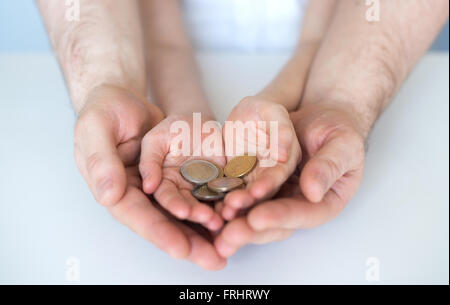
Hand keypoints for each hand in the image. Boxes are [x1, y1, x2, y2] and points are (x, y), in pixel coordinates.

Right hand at [74, 85, 225, 269]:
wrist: (122, 99)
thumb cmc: (104, 111)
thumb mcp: (96, 129)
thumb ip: (101, 161)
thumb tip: (110, 196)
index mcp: (115, 188)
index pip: (138, 215)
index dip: (159, 232)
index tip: (181, 248)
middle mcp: (139, 194)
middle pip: (165, 222)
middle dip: (189, 242)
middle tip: (213, 259)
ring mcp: (159, 185)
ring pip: (183, 212)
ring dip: (204, 230)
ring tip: (227, 246)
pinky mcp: (176, 174)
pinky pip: (195, 191)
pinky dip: (212, 204)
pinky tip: (230, 217)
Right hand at [139, 114, 225, 230]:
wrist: (200, 121)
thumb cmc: (174, 128)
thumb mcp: (156, 140)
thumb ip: (150, 162)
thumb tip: (148, 187)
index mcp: (165, 182)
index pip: (167, 196)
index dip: (174, 205)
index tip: (183, 212)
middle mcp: (184, 190)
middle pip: (190, 205)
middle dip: (198, 214)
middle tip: (209, 221)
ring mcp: (205, 187)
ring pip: (210, 203)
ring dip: (217, 212)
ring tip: (224, 219)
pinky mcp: (223, 182)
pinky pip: (229, 191)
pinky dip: (233, 199)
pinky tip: (238, 205)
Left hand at [214, 103, 365, 256]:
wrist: (319, 116)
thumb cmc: (338, 130)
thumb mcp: (343, 144)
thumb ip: (329, 166)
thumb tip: (313, 192)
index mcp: (323, 202)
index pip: (302, 214)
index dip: (280, 217)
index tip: (258, 218)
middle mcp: (297, 204)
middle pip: (274, 222)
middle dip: (250, 229)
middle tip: (230, 235)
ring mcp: (276, 195)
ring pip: (253, 213)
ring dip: (234, 220)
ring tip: (216, 223)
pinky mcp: (258, 182)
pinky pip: (241, 194)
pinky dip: (225, 201)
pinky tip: (210, 207)